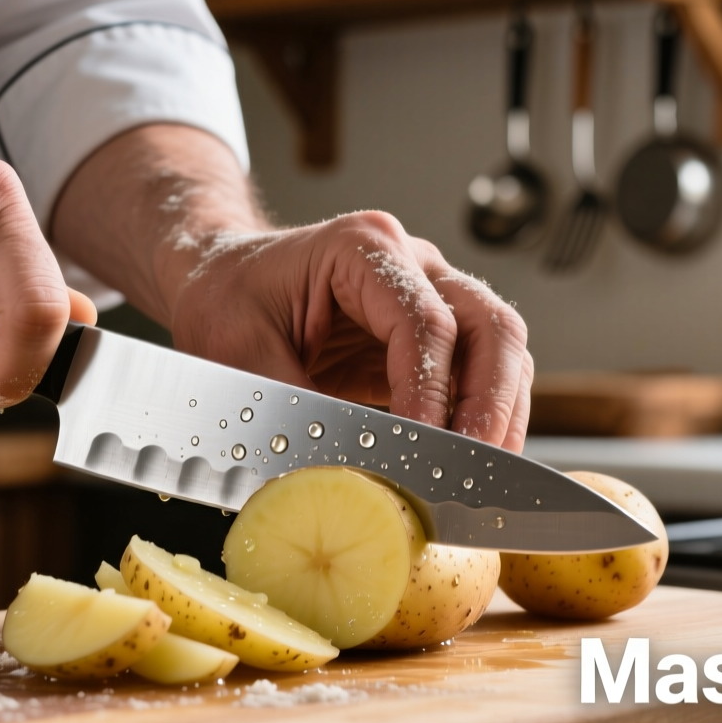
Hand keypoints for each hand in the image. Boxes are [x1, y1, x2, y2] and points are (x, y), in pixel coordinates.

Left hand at [168, 214, 532, 449]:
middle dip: (493, 402)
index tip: (424, 451)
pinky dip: (485, 416)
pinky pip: (480, 373)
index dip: (431, 393)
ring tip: (483, 473)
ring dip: (502, 412)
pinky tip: (469, 460)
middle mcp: (411, 262)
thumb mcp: (238, 355)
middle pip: (491, 324)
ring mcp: (430, 294)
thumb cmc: (225, 303)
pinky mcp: (432, 337)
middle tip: (478, 467)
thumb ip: (294, 411)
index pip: (426, 322)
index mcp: (362, 248)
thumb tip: (342, 474)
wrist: (219, 283)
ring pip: (501, 348)